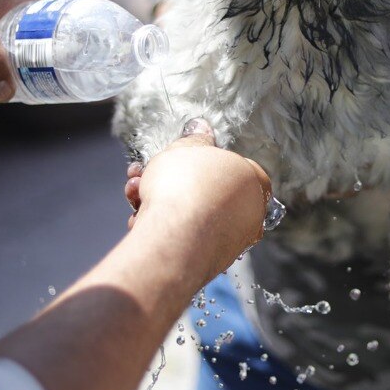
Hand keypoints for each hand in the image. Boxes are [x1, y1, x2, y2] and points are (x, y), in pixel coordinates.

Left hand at [0, 0, 93, 100]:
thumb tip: (6, 95)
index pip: (89, 0)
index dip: (99, 28)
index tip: (99, 56)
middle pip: (70, 3)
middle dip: (72, 35)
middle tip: (69, 68)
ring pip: (47, 0)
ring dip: (49, 27)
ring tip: (44, 60)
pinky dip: (31, 17)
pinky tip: (16, 39)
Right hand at [125, 118, 270, 281]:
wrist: (172, 238)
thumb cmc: (185, 187)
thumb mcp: (187, 148)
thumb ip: (196, 138)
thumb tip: (202, 127)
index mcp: (253, 181)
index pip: (230, 165)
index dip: (199, 160)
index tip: (178, 159)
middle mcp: (249, 214)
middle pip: (204, 190)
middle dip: (170, 180)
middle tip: (147, 173)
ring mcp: (230, 241)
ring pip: (190, 214)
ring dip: (158, 200)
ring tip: (135, 191)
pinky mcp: (207, 263)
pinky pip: (182, 238)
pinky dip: (162, 227)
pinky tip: (140, 219)